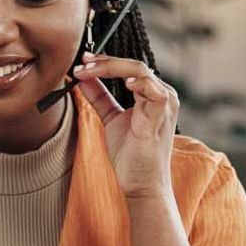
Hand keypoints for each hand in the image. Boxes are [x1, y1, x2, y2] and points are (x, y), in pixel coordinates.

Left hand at [72, 52, 179, 198]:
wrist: (141, 184)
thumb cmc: (131, 155)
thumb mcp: (111, 119)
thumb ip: (100, 97)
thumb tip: (82, 78)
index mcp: (153, 94)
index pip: (129, 68)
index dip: (105, 61)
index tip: (82, 61)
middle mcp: (163, 95)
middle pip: (133, 65)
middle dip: (104, 62)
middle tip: (81, 64)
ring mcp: (164, 105)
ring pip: (140, 71)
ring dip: (111, 68)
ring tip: (88, 71)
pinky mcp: (161, 117)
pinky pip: (153, 91)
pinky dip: (137, 82)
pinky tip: (121, 82)